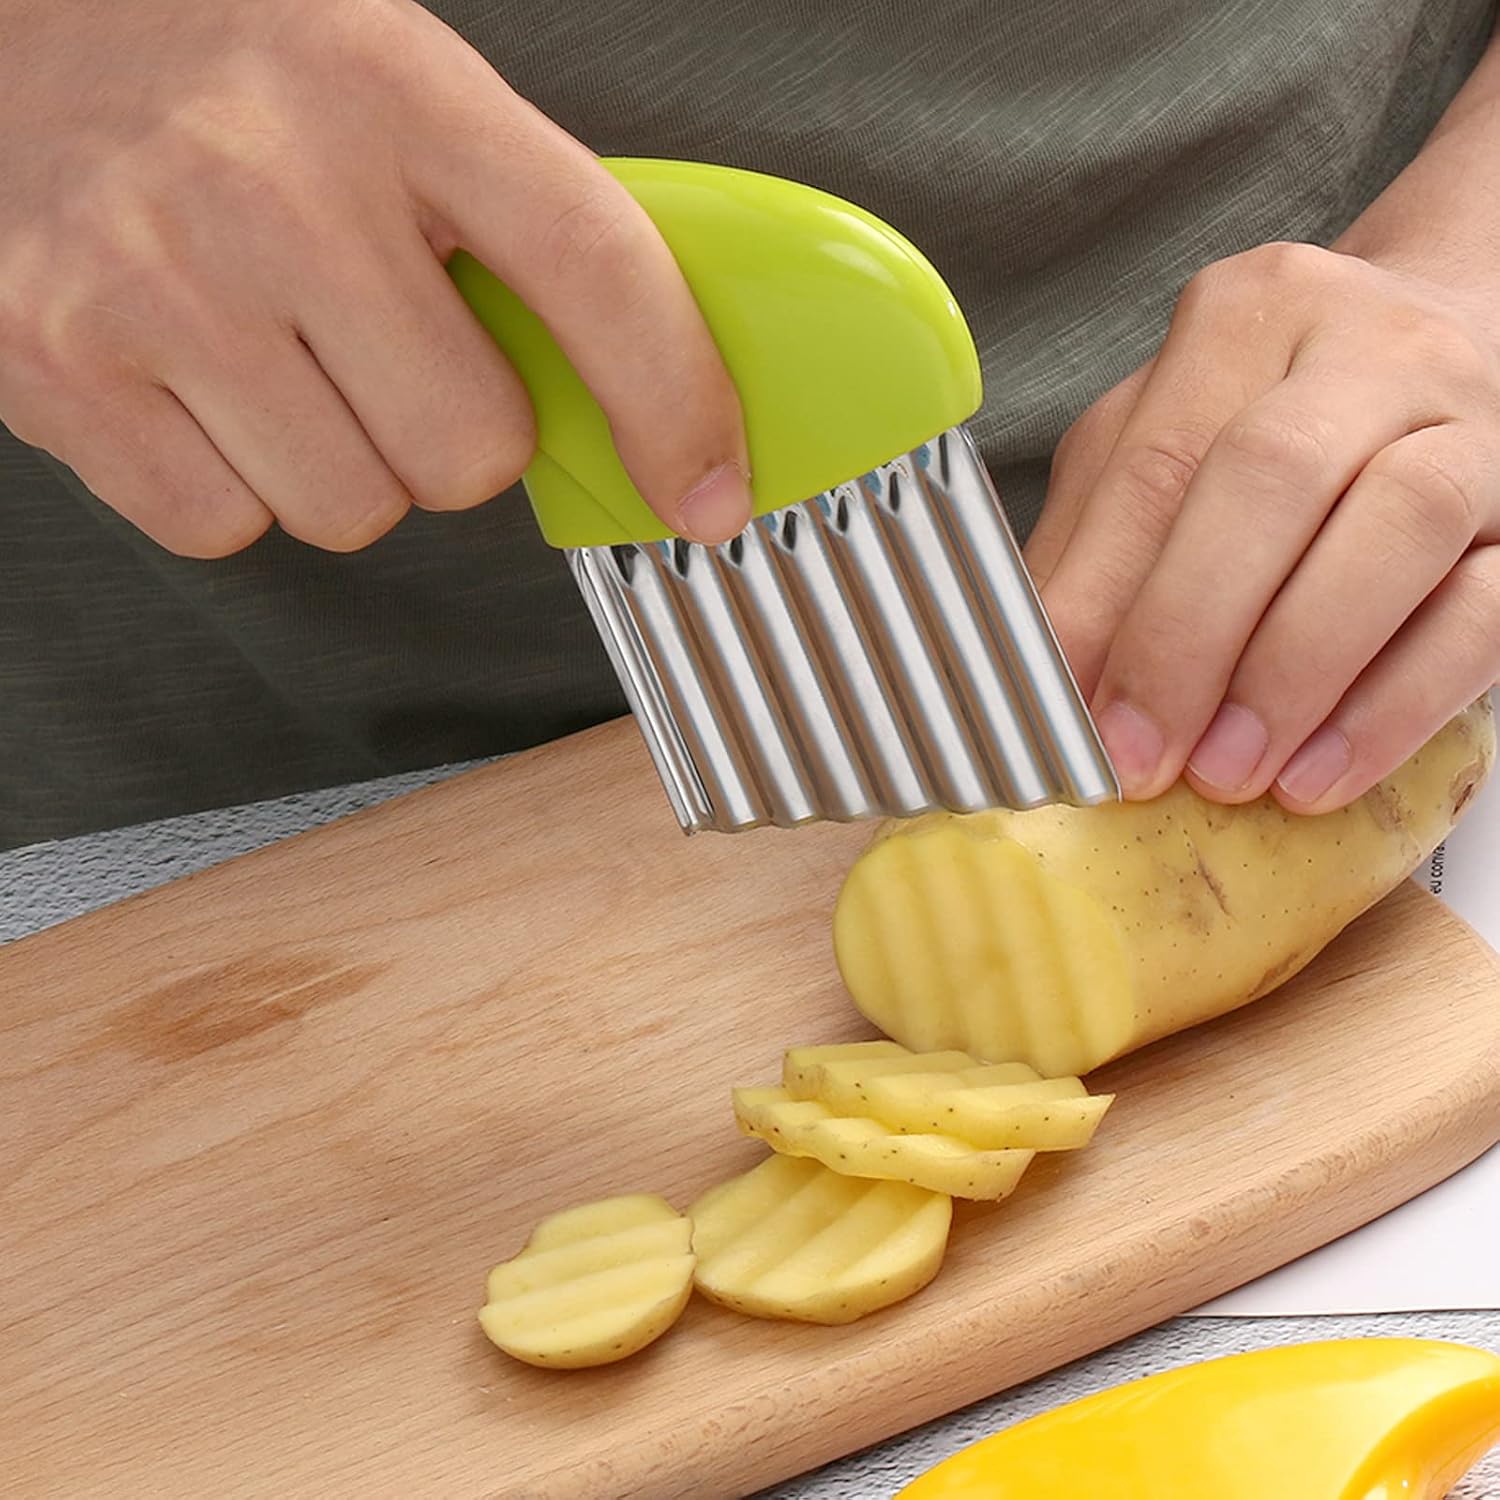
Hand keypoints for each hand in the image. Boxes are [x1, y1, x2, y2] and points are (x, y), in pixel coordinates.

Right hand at [0, 0, 749, 555]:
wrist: (1, 28)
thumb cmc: (220, 70)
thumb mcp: (390, 89)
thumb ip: (515, 226)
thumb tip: (642, 389)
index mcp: (394, 90)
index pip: (594, 270)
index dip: (675, 400)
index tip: (706, 489)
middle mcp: (275, 183)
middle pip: (469, 452)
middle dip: (451, 435)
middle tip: (386, 354)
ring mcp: (157, 283)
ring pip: (353, 508)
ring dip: (342, 464)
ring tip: (278, 356)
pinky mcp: (61, 370)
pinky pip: (228, 528)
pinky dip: (231, 485)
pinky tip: (199, 386)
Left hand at [1028, 242, 1499, 812]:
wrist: (1470, 345)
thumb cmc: (1284, 424)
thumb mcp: (1166, 445)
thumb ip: (1099, 545)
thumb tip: (1040, 680)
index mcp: (1246, 319)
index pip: (1155, 462)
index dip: (1101, 600)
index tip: (1060, 714)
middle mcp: (1367, 346)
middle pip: (1268, 477)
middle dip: (1187, 635)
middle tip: (1140, 758)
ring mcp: (1474, 420)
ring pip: (1396, 526)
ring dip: (1294, 671)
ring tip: (1226, 775)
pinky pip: (1485, 610)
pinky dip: (1393, 706)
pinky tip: (1318, 775)